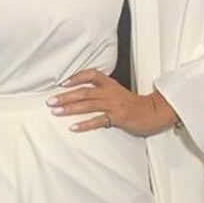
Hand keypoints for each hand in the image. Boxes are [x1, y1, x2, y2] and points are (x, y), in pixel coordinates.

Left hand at [47, 69, 177, 135]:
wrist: (152, 112)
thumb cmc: (132, 104)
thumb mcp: (116, 92)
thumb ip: (100, 90)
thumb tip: (80, 93)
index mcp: (109, 84)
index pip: (91, 75)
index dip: (76, 77)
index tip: (63, 83)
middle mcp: (110, 92)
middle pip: (84, 92)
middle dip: (65, 96)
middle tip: (51, 101)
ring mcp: (113, 105)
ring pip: (88, 105)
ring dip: (70, 109)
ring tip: (56, 112)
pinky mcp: (117, 117)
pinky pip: (98, 120)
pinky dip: (84, 124)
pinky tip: (73, 127)